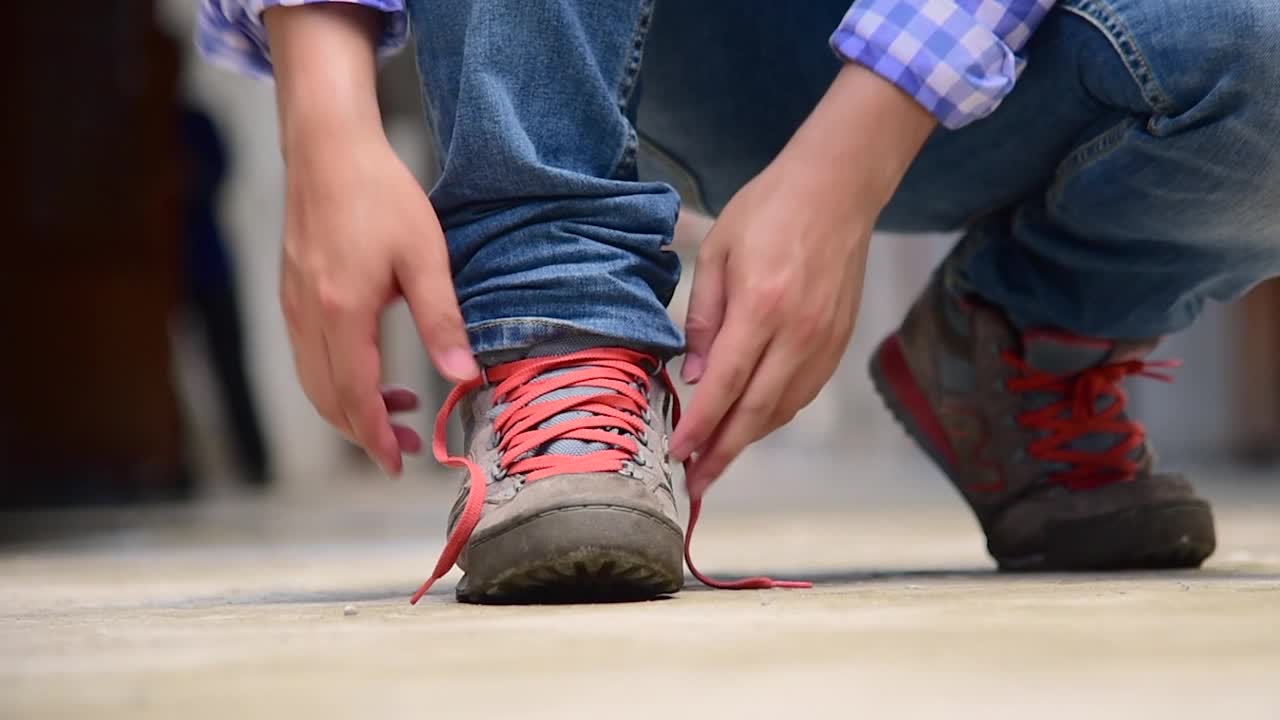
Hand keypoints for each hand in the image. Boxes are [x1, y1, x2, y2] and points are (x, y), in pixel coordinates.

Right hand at [280, 137, 477, 475]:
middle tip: (408, 445)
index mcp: (342, 313)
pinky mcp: (291, 293)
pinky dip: (336, 379)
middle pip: (328, 400)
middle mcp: (308, 316)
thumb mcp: (425, 258)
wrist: (328, 148)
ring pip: (314, 381)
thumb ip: (442, 321)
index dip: (376, 438)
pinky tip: (371, 368)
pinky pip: (308, 356)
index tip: (399, 464)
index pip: (355, 398)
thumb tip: (463, 377)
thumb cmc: (380, 195)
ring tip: (399, 408)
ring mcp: (293, 305)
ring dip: (351, 406)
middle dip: (365, 432)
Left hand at [669, 64, 936, 493]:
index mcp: (762, 307)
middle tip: (695, 484)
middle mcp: (798, 333)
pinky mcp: (839, 341)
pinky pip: (804, 393)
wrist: (837, 188)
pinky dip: (776, 415)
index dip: (700, 427)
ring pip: (783, 409)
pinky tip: (753, 422)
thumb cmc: (769, 210)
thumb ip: (702, 318)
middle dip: (723, 453)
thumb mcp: (716, 254)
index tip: (678, 455)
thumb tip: (694, 377)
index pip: (724, 385)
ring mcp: (825, 340)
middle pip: (757, 413)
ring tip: (717, 459)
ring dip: (749, 439)